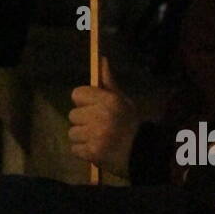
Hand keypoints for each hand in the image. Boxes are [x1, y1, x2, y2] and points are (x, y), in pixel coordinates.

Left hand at [68, 57, 140, 176]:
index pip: (77, 94)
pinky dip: (83, 151)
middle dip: (83, 122)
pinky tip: (97, 150)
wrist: (142, 153)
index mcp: (108, 100)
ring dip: (82, 138)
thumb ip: (108, 82)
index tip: (92, 108)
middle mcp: (100, 116)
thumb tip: (101, 59)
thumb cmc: (131, 124)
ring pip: (72, 133)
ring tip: (98, 139)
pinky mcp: (92, 153)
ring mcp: (95, 135)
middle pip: (73, 115)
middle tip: (98, 127)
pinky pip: (74, 149)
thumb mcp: (122, 100)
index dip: (83, 102)